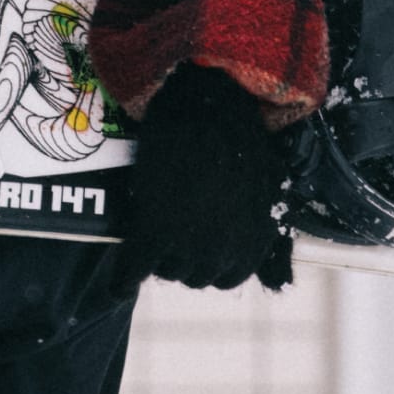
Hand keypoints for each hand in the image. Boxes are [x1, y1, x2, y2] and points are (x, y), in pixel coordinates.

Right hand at [112, 62, 293, 292]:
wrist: (202, 108)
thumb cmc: (236, 135)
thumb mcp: (268, 182)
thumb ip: (262, 221)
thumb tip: (273, 266)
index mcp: (255, 238)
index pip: (229, 276)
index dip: (211, 262)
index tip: (197, 245)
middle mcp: (225, 250)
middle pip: (196, 276)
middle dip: (184, 258)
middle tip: (169, 233)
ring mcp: (189, 245)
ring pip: (168, 272)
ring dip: (158, 259)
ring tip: (148, 235)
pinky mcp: (154, 233)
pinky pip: (134, 270)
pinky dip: (124, 280)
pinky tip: (120, 285)